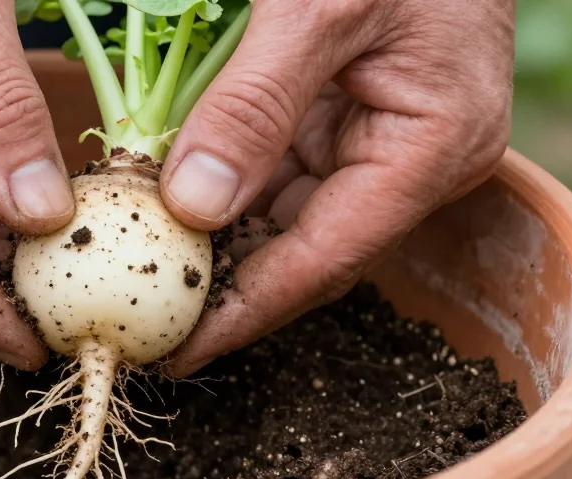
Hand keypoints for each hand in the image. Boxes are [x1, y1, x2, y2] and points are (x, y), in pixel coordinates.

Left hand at [159, 0, 514, 376]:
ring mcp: (376, 142)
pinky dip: (222, 191)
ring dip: (215, 243)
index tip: (177, 351)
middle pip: (303, 251)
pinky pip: (276, 174)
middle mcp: (408, 162)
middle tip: (145, 322)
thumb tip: (193, 206)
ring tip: (142, 275)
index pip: (325, 259)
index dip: (245, 312)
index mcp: (429, 149)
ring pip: (283, 217)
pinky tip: (168, 210)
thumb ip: (256, 105)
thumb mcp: (317, 7)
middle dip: (223, 288)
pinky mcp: (343, 120)